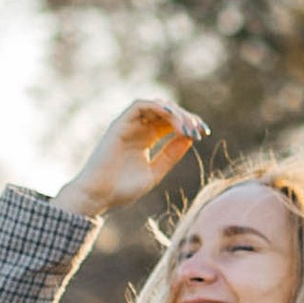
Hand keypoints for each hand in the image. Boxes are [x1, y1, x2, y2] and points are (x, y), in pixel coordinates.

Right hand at [55, 98, 207, 218]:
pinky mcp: (119, 124)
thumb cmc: (123, 189)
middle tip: (200, 129)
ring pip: (155, 105)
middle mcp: (138, 128)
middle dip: (186, 117)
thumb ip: (171, 155)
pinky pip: (139, 105)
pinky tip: (173, 118)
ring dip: (175, 112)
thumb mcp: (155, 172)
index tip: (205, 133)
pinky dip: (158, 107)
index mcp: (146, 138)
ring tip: (187, 126)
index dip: (189, 124)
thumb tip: (190, 138)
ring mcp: (128, 125)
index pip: (171, 122)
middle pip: (167, 112)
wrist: (98, 196)